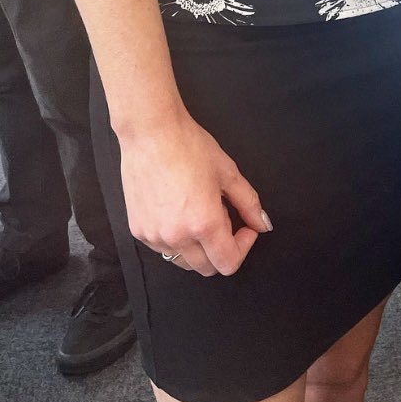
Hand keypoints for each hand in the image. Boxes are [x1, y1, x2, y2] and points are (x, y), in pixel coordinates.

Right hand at [118, 114, 271, 276]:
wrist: (151, 133)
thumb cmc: (189, 146)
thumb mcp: (228, 173)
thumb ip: (249, 203)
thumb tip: (262, 223)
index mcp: (204, 223)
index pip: (228, 263)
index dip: (243, 247)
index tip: (245, 228)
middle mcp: (177, 236)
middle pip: (207, 268)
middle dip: (222, 250)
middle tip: (225, 219)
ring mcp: (154, 236)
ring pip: (184, 261)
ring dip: (198, 248)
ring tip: (200, 215)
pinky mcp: (138, 230)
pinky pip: (163, 248)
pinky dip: (176, 239)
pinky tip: (178, 212)